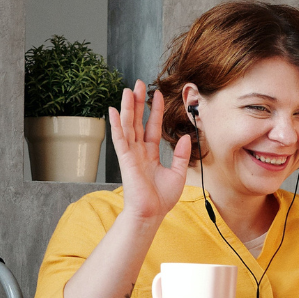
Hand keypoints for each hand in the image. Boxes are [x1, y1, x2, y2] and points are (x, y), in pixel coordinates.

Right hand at [107, 80, 191, 222]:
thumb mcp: (177, 174)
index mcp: (150, 155)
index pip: (152, 127)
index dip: (154, 111)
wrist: (151, 214)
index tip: (157, 94)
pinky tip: (113, 111)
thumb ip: (180, 155)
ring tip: (128, 90)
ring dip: (128, 107)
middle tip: (138, 83)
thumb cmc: (161, 199)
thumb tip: (185, 137)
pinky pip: (120, 138)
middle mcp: (138, 152)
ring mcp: (130, 154)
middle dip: (138, 102)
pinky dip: (116, 125)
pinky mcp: (125, 159)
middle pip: (137, 121)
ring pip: (128, 126)